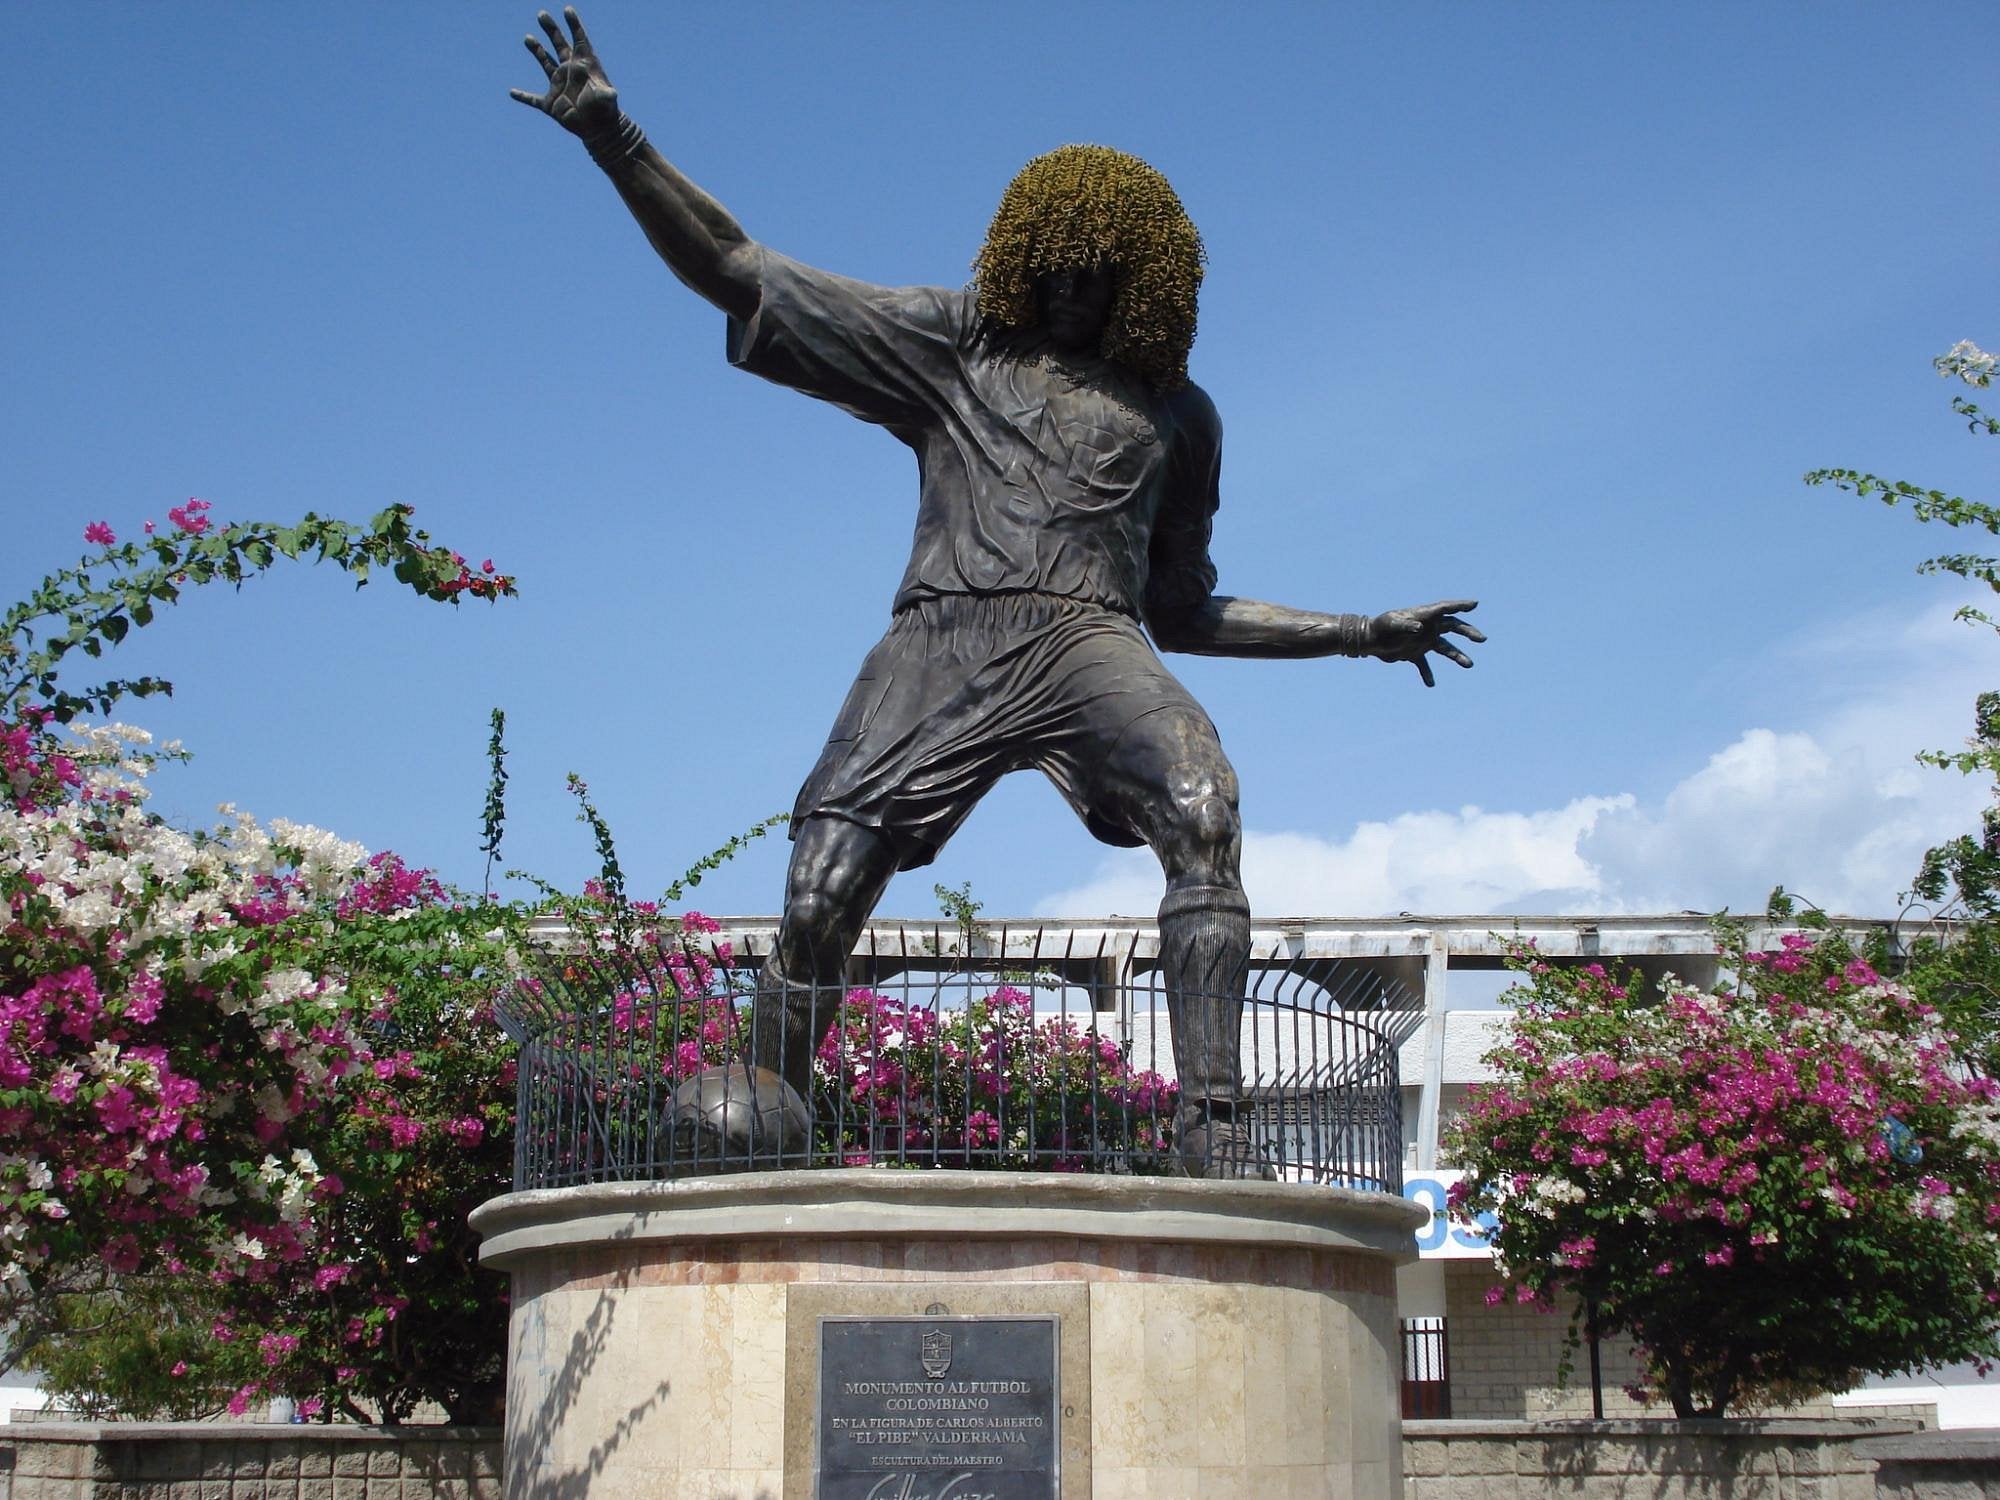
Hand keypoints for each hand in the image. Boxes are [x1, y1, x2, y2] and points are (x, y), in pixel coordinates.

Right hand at [510, 8, 619, 138]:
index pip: (579, 40)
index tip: (567, 9)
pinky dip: (523, 97)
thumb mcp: (606, 101)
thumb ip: (606, 95)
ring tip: (528, 38)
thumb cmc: (605, 112)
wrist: (599, 130)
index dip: (574, 25)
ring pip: (546, 63)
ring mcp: (559, 86)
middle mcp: (570, 72)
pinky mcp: (551, 103)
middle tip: (542, 14)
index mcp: (584, 66)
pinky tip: (512, 92)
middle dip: (551, 29)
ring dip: (537, 51)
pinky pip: (533, 99)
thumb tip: (611, 94)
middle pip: (559, 45)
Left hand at [1368, 599, 1483, 686]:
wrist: (1367, 640)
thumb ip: (1405, 626)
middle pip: (1453, 627)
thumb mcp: (1391, 624)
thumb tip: (1420, 629)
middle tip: (1482, 639)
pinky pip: (1425, 665)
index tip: (1475, 604)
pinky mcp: (1414, 654)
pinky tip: (1430, 684)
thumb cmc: (1379, 627)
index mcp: (1423, 615)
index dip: (1460, 605)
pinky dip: (1427, 674)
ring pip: (1445, 648)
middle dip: (1467, 632)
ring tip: (1469, 665)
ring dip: (1457, 656)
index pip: (1445, 608)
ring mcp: (1422, 641)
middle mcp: (1427, 627)